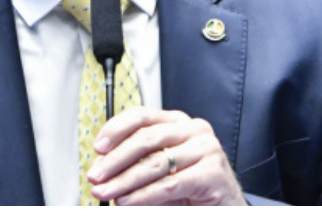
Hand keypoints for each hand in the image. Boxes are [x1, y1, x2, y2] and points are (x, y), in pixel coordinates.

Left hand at [85, 106, 246, 205]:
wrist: (225, 206)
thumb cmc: (191, 186)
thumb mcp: (160, 169)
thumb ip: (134, 164)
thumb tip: (102, 168)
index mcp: (178, 122)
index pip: (142, 115)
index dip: (116, 129)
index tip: (98, 147)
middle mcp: (193, 130)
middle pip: (145, 139)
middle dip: (115, 160)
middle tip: (96, 176)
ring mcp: (206, 149)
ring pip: (155, 163)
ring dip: (124, 181)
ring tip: (107, 193)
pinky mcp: (212, 172)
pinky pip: (169, 185)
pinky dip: (144, 196)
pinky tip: (128, 201)